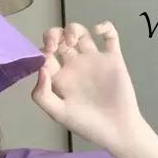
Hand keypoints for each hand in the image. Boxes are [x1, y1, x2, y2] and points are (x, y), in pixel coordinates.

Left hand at [31, 21, 145, 154]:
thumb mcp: (58, 114)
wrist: (117, 130)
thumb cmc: (87, 125)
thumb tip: (41, 68)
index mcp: (60, 79)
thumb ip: (43, 95)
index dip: (42, 51)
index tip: (45, 56)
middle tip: (55, 44)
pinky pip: (110, 36)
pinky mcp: (113, 59)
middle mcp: (75, 67)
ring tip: (73, 39)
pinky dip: (105, 27)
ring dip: (74, 29)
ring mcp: (94, 61)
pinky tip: (99, 31)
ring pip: (81, 34)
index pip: (45, 56)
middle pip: (60, 40)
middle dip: (53, 35)